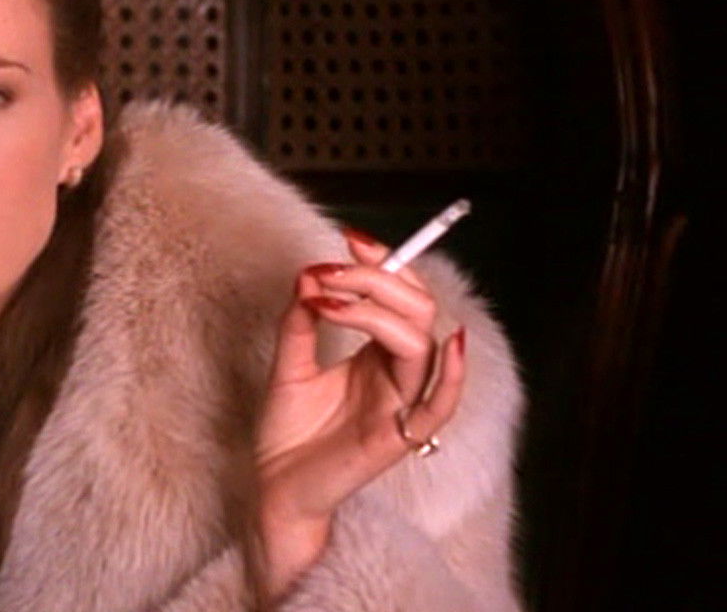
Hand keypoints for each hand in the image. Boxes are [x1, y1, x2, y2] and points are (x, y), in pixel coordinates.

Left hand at [254, 228, 466, 597]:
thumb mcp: (288, 365)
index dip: (383, 264)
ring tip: (334, 300)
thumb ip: (299, 322)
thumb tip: (308, 275)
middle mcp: (396, 374)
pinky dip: (453, 377)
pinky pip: (439, 407)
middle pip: (415, 311)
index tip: (351, 238)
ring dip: (381, 313)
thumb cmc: (287, 433)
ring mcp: (400, 404)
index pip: (399, 297)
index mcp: (377, 354)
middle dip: (377, 281)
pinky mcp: (396, 437)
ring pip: (420, 345)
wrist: (273, 487)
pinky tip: (452, 344)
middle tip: (332, 272)